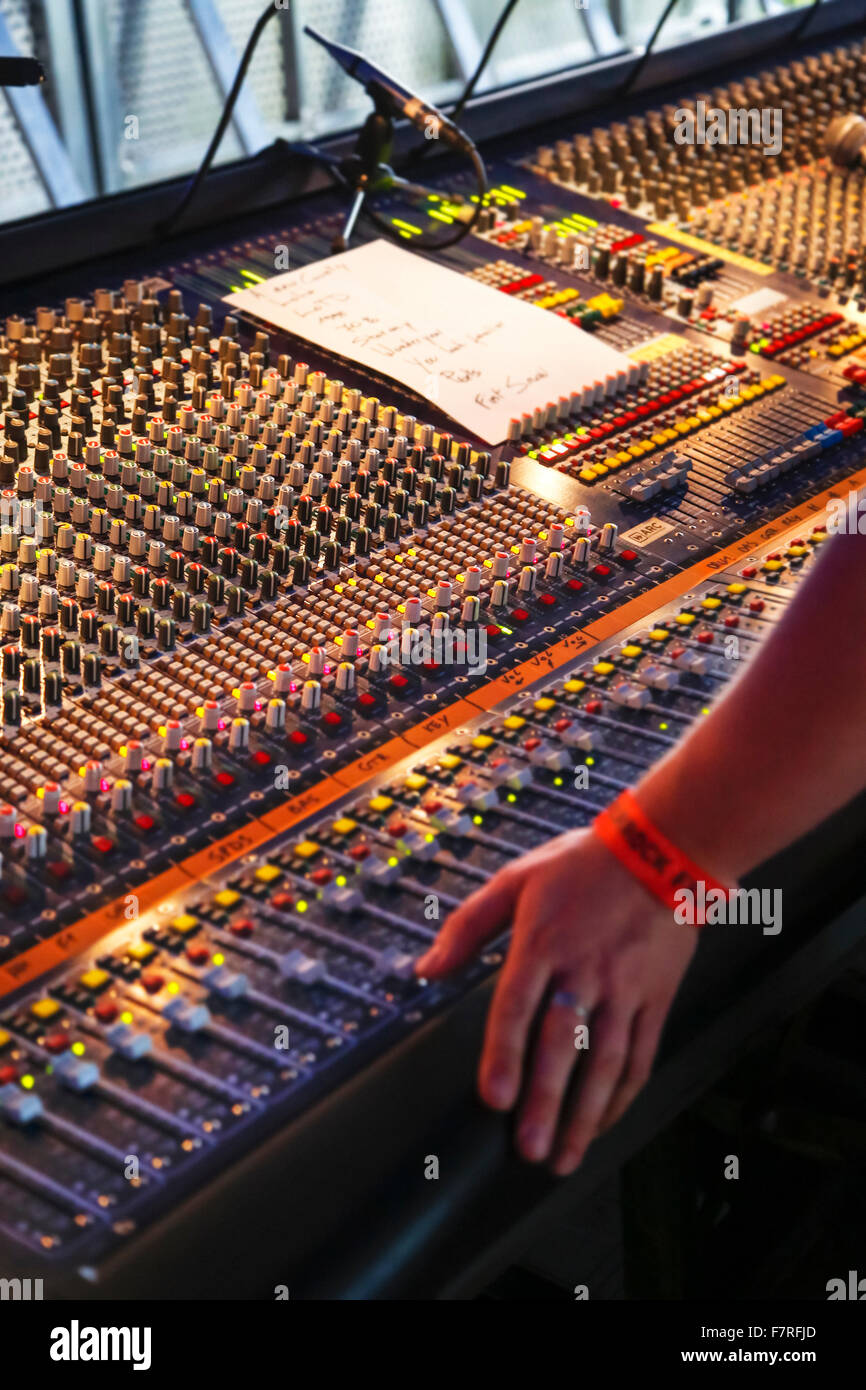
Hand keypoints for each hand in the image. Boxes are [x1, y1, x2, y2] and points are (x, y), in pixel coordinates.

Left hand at [414, 826, 697, 1174]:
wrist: (665, 848)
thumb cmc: (583, 863)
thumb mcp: (517, 879)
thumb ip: (468, 926)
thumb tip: (424, 969)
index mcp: (543, 942)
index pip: (518, 1005)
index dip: (504, 1053)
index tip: (494, 1097)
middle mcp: (584, 970)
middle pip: (562, 1045)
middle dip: (546, 1102)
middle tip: (529, 1149)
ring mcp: (624, 988)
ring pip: (605, 1061)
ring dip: (585, 1114)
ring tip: (565, 1157)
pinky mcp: (655, 998)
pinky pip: (640, 1054)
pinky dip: (623, 1094)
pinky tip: (604, 1122)